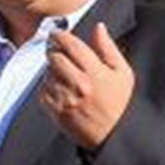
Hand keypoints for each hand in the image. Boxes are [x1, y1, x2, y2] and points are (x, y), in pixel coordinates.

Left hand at [40, 21, 133, 149]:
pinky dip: (47, 87)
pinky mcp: (57, 112)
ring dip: (51, 70)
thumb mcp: (123, 73)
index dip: (61, 36)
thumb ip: (108, 48)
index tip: (57, 34)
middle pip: (54, 57)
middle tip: (57, 51)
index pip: (71, 45)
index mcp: (96, 72)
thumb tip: (99, 27)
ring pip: (47, 73)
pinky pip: (42, 91)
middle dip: (53, 51)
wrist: (115, 136)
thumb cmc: (120, 103)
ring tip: (62, 73)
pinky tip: (59, 88)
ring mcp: (66, 99)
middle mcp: (79, 84)